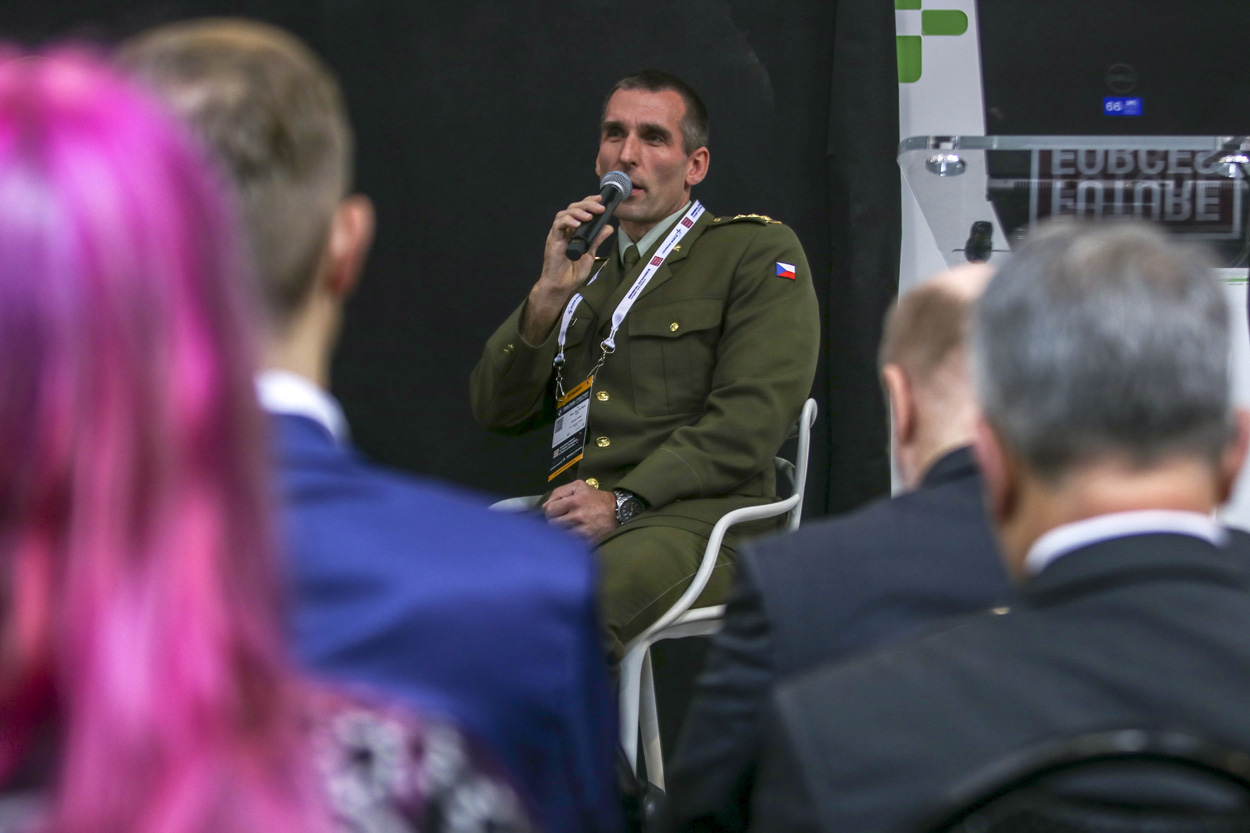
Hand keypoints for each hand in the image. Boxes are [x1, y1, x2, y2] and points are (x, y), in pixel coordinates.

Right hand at [519, 196, 615, 343]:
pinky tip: (577, 224)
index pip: (581, 210)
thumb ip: (597, 239)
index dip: (590, 202)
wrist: (561, 285)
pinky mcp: (553, 239)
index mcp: (574, 231)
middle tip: (599, 208)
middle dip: (587, 205)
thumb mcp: (590, 253)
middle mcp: (565, 230)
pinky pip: (558, 225)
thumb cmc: (572, 272)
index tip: (601, 200)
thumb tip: (609, 227)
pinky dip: (568, 221)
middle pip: (573, 208)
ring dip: (578, 212)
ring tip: (589, 217)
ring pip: (565, 213)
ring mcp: (558, 234)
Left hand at [544, 479, 617, 543]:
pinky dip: (569, 540)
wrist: (616, 511)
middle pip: (552, 524)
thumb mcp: (579, 486)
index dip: (551, 511)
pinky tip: (574, 534)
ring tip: (568, 527)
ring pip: (559, 535)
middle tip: (562, 519)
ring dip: (561, 531)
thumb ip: (559, 492)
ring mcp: (582, 531)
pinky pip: (569, 544)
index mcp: (574, 501)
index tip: (556, 511)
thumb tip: (545, 506)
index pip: (550, 510)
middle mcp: (577, 517)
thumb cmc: (595, 498)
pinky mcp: (587, 541)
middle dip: (555, 521)